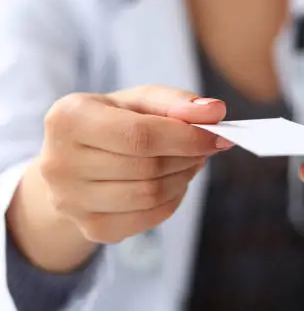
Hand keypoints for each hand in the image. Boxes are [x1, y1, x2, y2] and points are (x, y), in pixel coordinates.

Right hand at [11, 85, 231, 257]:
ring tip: (189, 161)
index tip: (217, 136)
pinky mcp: (91, 229)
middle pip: (148, 167)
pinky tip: (173, 182)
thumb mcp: (140, 101)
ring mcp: (71, 202)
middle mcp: (59, 163)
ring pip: (151, 195)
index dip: (186, 138)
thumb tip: (215, 112)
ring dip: (183, 177)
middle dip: (187, 156)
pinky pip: (149, 218)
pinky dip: (173, 200)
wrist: (76, 161)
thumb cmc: (114, 122)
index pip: (140, 135)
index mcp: (68, 119)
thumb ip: (176, 102)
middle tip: (204, 147)